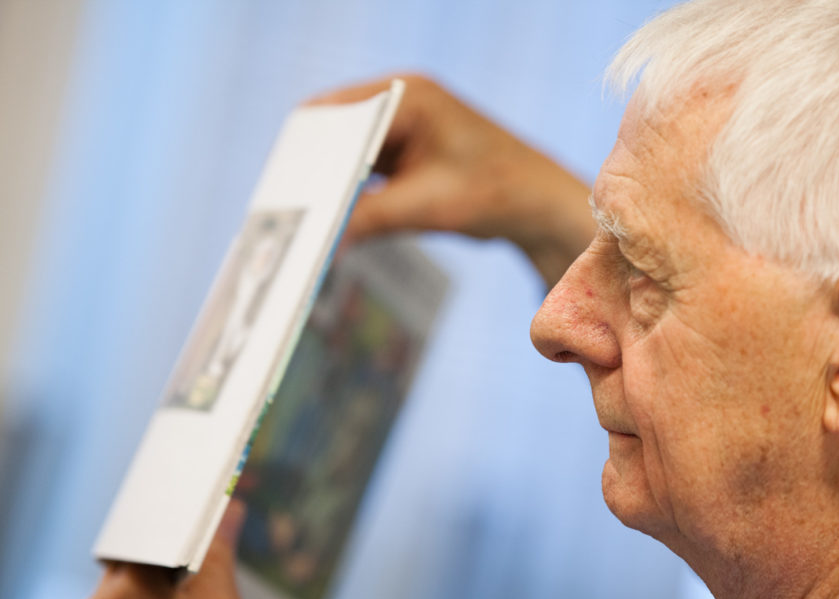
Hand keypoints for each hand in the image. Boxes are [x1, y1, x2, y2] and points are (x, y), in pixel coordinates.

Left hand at [76, 501, 255, 598]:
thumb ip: (218, 546)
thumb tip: (227, 507)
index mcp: (125, 590)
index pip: (151, 528)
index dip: (182, 512)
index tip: (205, 498)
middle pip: (140, 556)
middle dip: (175, 549)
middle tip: (211, 544)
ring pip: (132, 588)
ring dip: (164, 583)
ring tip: (199, 598)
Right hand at [309, 74, 593, 286]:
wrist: (537, 205)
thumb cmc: (494, 192)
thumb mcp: (425, 207)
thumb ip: (369, 219)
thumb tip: (322, 244)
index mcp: (409, 96)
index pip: (337, 112)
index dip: (307, 148)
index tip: (284, 184)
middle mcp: (403, 103)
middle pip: (338, 132)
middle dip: (315, 169)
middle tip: (288, 207)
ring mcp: (405, 129)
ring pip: (350, 155)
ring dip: (332, 185)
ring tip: (306, 219)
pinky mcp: (409, 155)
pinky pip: (367, 171)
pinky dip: (353, 193)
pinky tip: (335, 222)